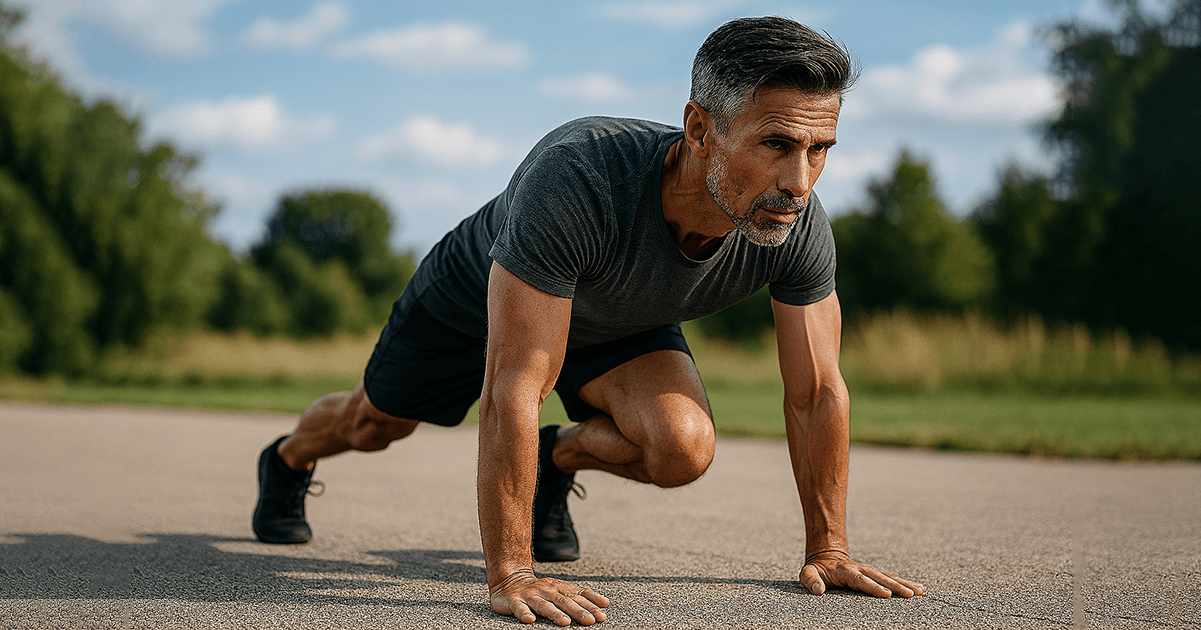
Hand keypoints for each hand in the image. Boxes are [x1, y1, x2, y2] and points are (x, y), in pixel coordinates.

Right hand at [490, 568, 609, 625]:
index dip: (591, 604)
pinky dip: (524, 613)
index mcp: (559, 588)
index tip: (602, 614)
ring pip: (544, 605)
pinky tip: (530, 619)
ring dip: (555, 613)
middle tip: (590, 621)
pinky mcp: (514, 602)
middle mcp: (547, 591)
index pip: (578, 595)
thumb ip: (580, 596)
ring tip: (565, 622)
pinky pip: (519, 608)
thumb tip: (605, 603)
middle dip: (578, 611)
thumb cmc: (540, 590)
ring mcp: (530, 596)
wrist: (509, 580)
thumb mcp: (560, 590)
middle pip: (564, 601)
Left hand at [800, 550, 924, 597]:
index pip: (861, 580)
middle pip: (881, 578)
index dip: (873, 587)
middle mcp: (861, 569)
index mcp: (846, 571)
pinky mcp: (875, 574)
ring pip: (889, 577)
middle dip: (896, 586)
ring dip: (904, 584)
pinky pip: (891, 578)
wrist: (826, 555)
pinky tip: (919, 588)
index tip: (886, 594)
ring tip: (920, 591)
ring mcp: (869, 571)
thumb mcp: (808, 573)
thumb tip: (818, 590)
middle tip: (911, 594)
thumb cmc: (817, 569)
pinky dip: (905, 582)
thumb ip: (811, 580)